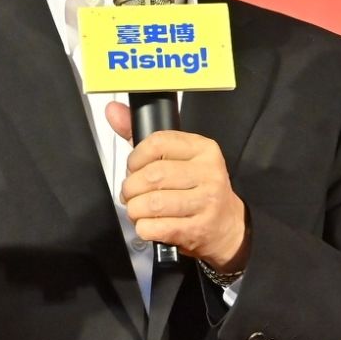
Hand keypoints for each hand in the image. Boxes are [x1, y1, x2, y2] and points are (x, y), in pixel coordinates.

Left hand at [106, 102, 248, 272]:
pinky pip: (158, 228)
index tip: (133, 168)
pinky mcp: (200, 228)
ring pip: (153, 203)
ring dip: (135, 209)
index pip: (158, 143)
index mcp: (203, 149)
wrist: (227, 224)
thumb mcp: (177, 158)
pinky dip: (144, 228)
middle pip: (153, 176)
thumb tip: (113, 111)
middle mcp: (208, 172)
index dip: (135, 158)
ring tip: (138, 210)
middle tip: (131, 194)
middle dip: (131, 188)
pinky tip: (149, 225)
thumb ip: (142, 137)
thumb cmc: (197, 188)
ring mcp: (206, 201)